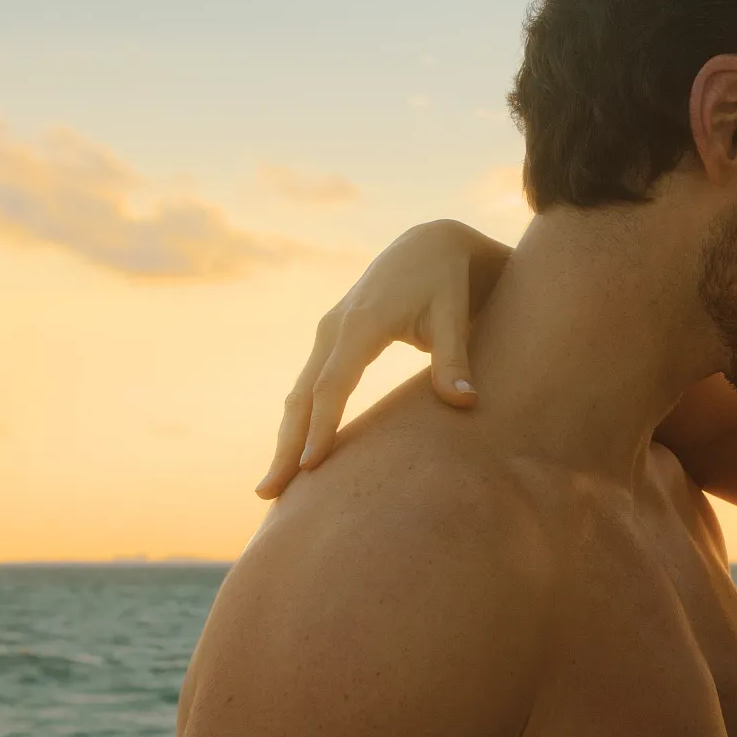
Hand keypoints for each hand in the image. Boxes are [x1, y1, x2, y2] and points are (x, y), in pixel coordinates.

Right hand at [255, 220, 510, 498]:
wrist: (429, 244)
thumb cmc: (447, 282)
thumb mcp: (454, 315)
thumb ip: (456, 360)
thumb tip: (466, 403)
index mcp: (361, 324)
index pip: (332, 384)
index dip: (321, 426)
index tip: (310, 466)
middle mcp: (334, 329)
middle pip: (302, 396)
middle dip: (285, 446)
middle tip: (270, 493)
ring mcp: (328, 334)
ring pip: (299, 394)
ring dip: (284, 440)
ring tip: (271, 488)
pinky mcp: (331, 341)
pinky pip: (308, 387)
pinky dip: (298, 422)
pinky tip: (293, 456)